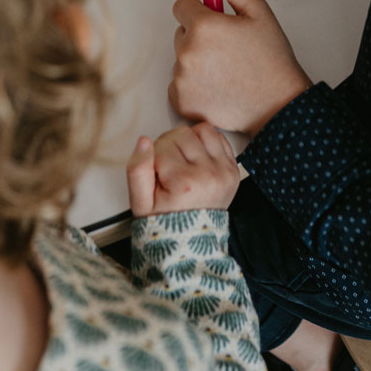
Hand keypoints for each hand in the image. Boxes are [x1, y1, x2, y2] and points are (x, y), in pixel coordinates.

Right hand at [126, 123, 240, 215]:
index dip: (153, 157)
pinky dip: (206, 143)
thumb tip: (144, 141)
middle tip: (168, 168)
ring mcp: (224, 172)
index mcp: (185, 183)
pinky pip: (219, 137)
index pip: (162, 145)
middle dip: (169, 146)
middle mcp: (209, 175)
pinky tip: (197, 160)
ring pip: (202, 130)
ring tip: (182, 160)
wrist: (191, 241)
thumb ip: (137, 170)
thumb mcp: (140, 203)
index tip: (156, 175)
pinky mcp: (233, 170)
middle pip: (182, 134)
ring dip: (189, 140)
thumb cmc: (165, 221)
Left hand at [170, 0, 311, 136]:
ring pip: (180, 59)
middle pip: (181, 33)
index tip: (216, 22)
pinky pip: (177, 84)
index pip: (181, 6)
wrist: (278, 104)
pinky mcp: (182, 101)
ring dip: (196, 61)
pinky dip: (192, 85)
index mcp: (203, 26)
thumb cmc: (270, 59)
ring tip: (226, 70)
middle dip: (199, 37)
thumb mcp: (260, 10)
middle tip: (227, 49)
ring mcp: (182, 80)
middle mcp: (187, 52)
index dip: (200, 11)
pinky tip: (216, 87)